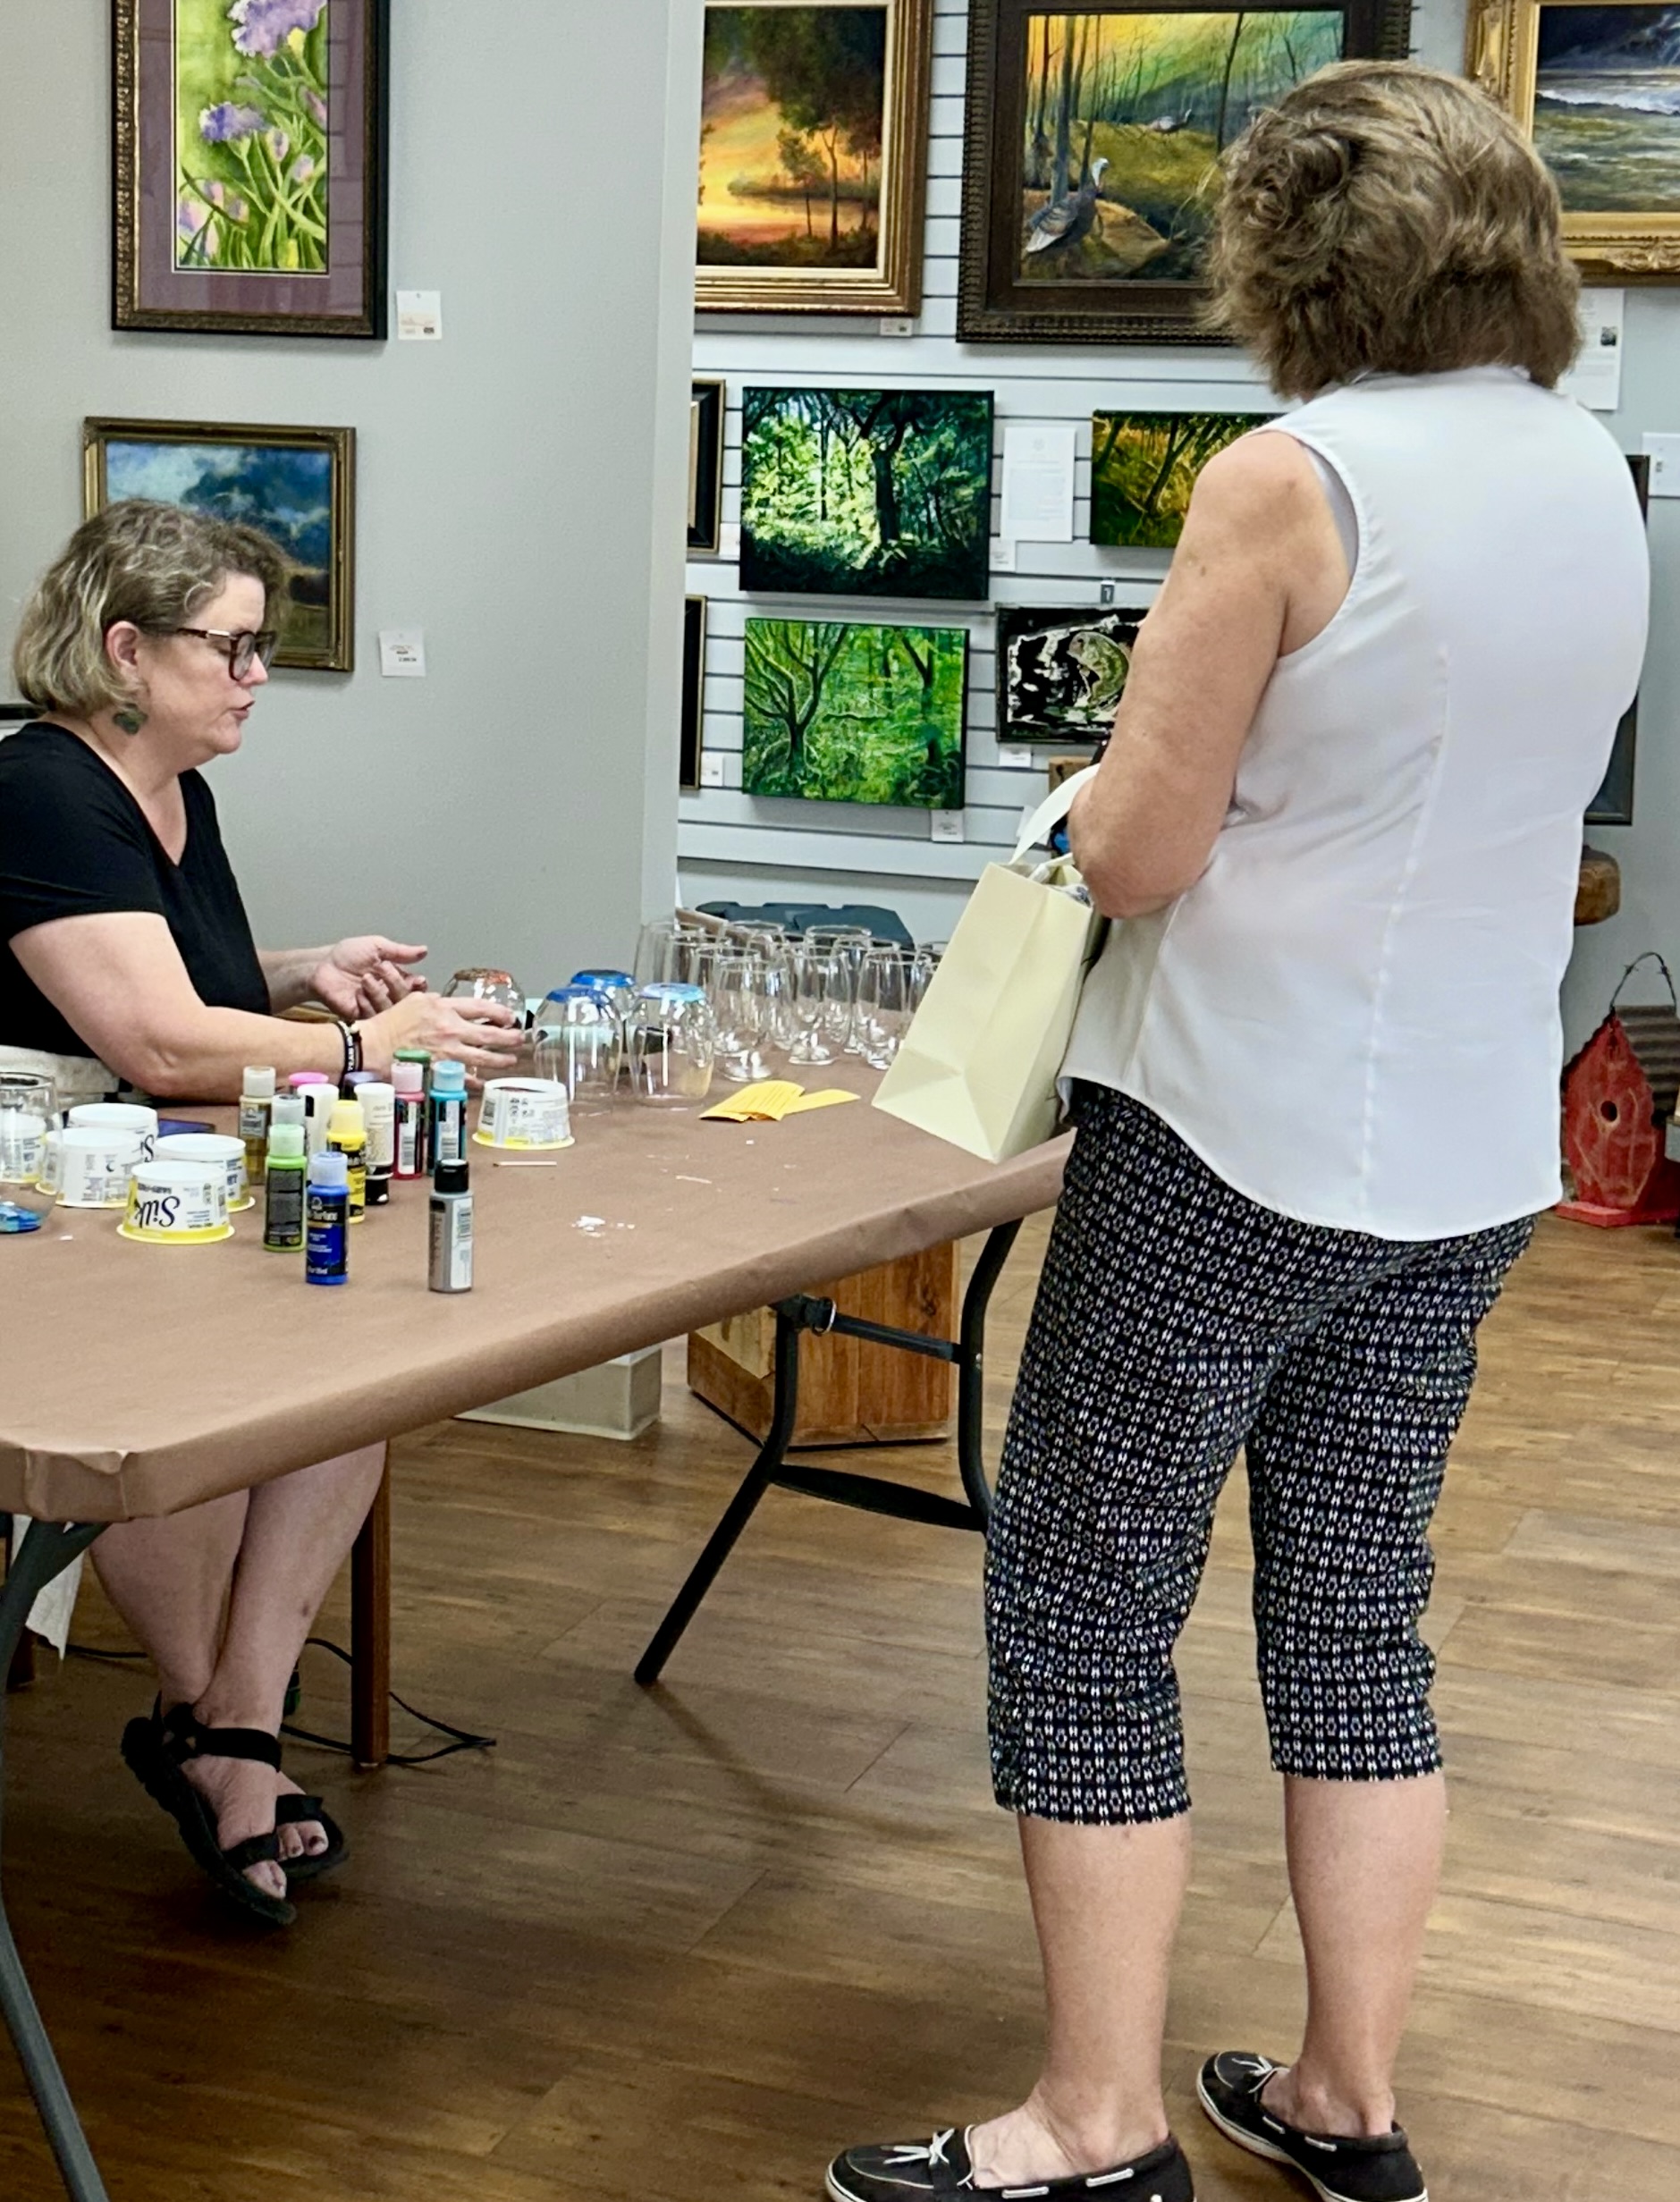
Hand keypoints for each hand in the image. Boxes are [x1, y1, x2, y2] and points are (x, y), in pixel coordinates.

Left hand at [309, 936, 427, 1019]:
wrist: (322, 966)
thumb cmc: (347, 955)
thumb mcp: (376, 947)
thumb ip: (400, 952)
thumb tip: (425, 950)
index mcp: (395, 979)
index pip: (415, 987)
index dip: (419, 986)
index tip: (418, 980)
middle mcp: (388, 995)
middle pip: (406, 1001)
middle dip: (402, 989)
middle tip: (388, 975)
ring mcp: (375, 1007)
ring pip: (391, 1010)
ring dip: (381, 993)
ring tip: (366, 978)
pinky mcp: (362, 1017)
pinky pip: (373, 1017)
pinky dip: (368, 1004)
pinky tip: (359, 992)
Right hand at [360, 989, 525, 1081]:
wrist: (372, 1046)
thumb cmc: (388, 1024)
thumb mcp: (414, 1002)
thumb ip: (437, 1004)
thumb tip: (452, 1008)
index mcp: (443, 1008)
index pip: (481, 1008)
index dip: (500, 1013)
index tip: (510, 1017)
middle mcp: (450, 1029)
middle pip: (489, 1034)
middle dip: (509, 1037)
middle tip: (519, 1039)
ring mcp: (448, 1052)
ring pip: (484, 1057)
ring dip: (500, 1060)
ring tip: (510, 1060)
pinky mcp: (441, 1070)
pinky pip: (465, 1078)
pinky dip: (476, 1081)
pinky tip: (483, 1082)